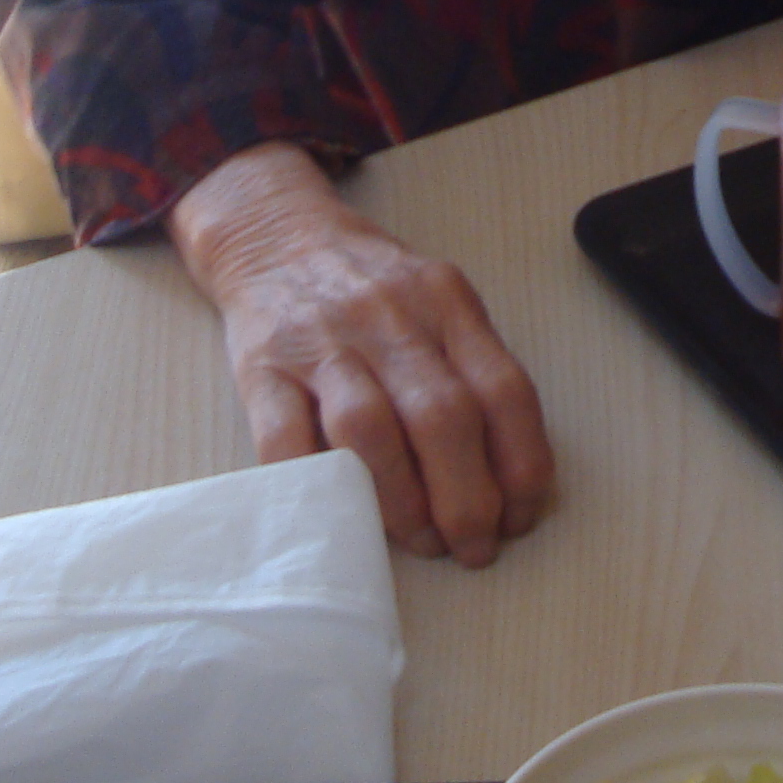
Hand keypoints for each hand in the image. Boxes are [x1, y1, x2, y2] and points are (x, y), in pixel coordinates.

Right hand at [169, 142, 556, 564]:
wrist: (274, 234)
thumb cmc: (370, 286)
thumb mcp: (436, 301)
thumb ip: (469, 366)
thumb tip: (507, 474)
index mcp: (446, 301)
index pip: (504, 389)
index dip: (522, 464)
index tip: (521, 517)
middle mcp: (389, 317)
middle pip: (442, 417)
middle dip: (468, 499)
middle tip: (475, 547)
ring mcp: (321, 342)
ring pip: (369, 431)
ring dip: (402, 503)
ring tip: (423, 542)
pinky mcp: (261, 369)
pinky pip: (285, 441)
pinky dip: (315, 489)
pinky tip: (341, 519)